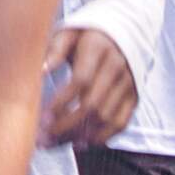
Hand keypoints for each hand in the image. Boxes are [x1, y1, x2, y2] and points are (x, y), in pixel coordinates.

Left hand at [41, 26, 137, 147]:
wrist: (126, 31)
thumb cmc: (87, 35)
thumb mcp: (69, 34)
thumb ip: (54, 50)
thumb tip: (40, 71)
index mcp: (98, 48)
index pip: (81, 80)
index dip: (62, 102)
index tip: (42, 118)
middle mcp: (117, 67)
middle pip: (92, 104)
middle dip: (66, 126)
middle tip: (43, 138)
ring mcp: (128, 84)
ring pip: (105, 118)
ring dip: (79, 135)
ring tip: (55, 143)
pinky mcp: (134, 97)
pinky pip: (120, 123)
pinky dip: (101, 137)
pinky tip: (80, 143)